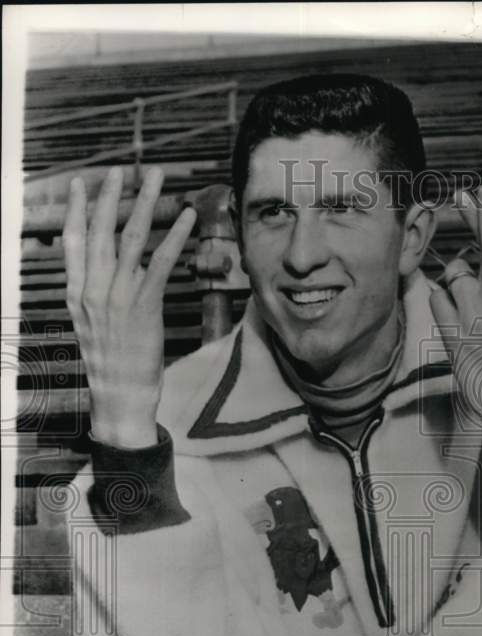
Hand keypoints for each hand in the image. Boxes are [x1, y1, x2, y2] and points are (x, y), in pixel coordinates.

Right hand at [63, 166, 196, 448]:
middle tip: (118, 169)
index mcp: (76, 294)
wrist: (119, 397)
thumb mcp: (93, 325)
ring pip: (131, 239)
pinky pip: (161, 263)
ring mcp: (117, 298)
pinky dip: (175, 236)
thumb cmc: (112, 364)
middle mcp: (93, 291)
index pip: (72, 242)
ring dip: (144, 203)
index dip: (75, 209)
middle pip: (99, 231)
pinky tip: (186, 217)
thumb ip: (101, 293)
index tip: (79, 183)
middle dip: (108, 196)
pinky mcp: (144, 308)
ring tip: (156, 177)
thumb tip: (123, 268)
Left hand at [429, 185, 481, 451]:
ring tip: (474, 315)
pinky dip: (443, 305)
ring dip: (457, 288)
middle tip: (463, 199)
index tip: (479, 191)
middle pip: (477, 252)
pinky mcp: (455, 337)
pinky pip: (437, 302)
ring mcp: (475, 318)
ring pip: (453, 279)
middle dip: (474, 221)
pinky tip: (458, 322)